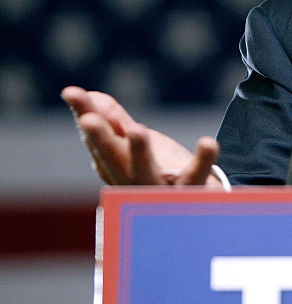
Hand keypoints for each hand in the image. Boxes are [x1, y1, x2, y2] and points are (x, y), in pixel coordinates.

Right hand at [62, 86, 221, 187]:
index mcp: (115, 167)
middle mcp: (131, 181)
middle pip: (114, 158)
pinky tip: (207, 142)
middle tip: (88, 119)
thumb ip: (114, 121)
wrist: (196, 210)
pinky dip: (202, 161)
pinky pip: (196, 176)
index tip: (71, 92)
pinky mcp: (189, 191)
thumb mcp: (133, 145)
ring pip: (146, 172)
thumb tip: (88, 94)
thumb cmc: (158, 173)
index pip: (97, 139)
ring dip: (139, 152)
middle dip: (101, 138)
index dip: (85, 115)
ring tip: (137, 129)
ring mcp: (159, 189)